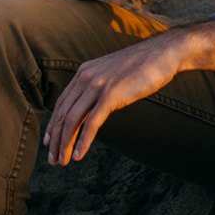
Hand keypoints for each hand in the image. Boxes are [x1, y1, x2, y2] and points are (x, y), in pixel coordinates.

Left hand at [44, 28, 191, 166]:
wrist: (163, 53)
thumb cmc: (143, 65)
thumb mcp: (113, 74)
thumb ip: (100, 87)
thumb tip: (95, 105)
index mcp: (84, 72)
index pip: (61, 103)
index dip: (53, 125)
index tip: (50, 143)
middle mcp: (86, 78)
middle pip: (62, 114)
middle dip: (55, 139)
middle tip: (52, 159)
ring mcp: (98, 86)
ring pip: (73, 120)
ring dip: (65, 144)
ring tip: (63, 161)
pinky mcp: (111, 95)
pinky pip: (91, 123)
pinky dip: (83, 141)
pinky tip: (79, 155)